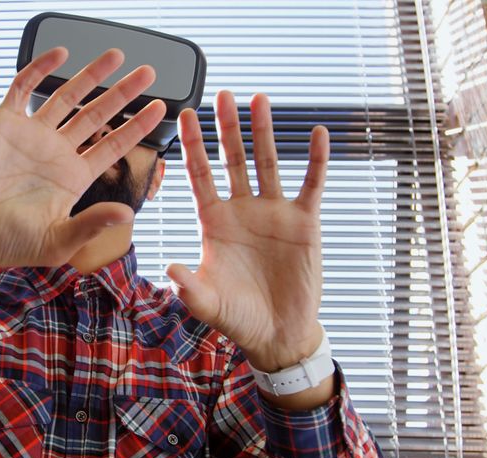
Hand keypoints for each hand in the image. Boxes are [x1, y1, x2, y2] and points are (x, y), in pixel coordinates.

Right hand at [0, 47, 165, 273]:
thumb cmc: (4, 243)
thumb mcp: (56, 241)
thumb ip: (91, 225)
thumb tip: (127, 213)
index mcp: (72, 178)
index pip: (113, 146)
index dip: (137, 128)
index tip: (160, 110)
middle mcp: (56, 153)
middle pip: (97, 115)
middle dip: (123, 93)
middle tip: (148, 74)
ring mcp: (31, 135)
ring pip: (67, 97)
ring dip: (91, 76)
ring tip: (116, 55)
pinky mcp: (4, 124)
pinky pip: (24, 88)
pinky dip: (41, 69)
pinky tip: (61, 54)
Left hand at [167, 91, 327, 373]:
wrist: (278, 333)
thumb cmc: (239, 318)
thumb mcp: (208, 303)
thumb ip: (189, 286)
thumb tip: (169, 269)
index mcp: (215, 224)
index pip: (200, 176)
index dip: (192, 147)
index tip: (184, 116)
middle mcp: (242, 210)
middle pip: (232, 160)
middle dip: (226, 128)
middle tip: (222, 95)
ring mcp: (274, 213)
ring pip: (268, 163)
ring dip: (264, 132)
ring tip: (259, 99)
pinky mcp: (304, 221)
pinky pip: (310, 184)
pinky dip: (315, 159)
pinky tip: (316, 133)